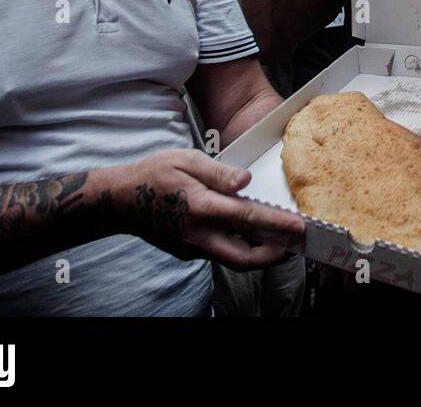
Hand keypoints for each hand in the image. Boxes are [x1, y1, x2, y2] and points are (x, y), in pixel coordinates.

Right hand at [107, 149, 304, 270]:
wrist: (118, 200)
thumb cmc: (154, 174)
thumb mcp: (186, 160)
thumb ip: (218, 172)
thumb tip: (246, 180)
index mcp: (200, 208)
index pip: (247, 219)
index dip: (277, 225)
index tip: (301, 228)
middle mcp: (198, 234)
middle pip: (244, 258)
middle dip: (274, 255)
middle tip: (297, 244)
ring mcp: (193, 247)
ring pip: (234, 259)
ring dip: (260, 254)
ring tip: (283, 240)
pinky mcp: (189, 251)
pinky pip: (222, 253)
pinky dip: (242, 247)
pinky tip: (254, 234)